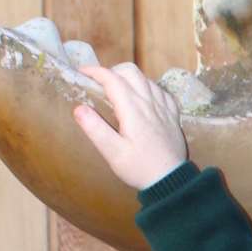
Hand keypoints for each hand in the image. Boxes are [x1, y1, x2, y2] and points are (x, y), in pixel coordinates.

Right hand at [72, 63, 188, 190]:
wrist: (170, 179)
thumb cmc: (138, 167)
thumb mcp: (112, 152)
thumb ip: (95, 129)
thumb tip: (79, 108)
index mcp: (133, 109)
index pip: (113, 79)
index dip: (95, 71)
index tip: (81, 72)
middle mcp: (150, 102)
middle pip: (130, 72)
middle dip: (111, 71)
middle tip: (98, 83)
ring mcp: (164, 106)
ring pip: (146, 79)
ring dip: (128, 78)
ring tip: (115, 91)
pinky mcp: (172, 113)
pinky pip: (160, 90)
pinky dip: (146, 87)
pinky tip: (141, 99)